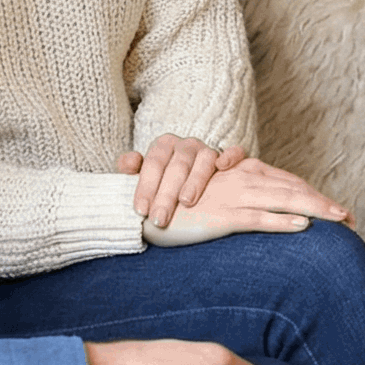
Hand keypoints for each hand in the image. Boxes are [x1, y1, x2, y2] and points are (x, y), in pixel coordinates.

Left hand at [117, 135, 247, 227]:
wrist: (189, 183)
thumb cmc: (165, 184)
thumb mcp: (146, 177)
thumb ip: (133, 170)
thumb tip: (128, 164)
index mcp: (164, 145)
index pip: (153, 163)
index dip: (145, 186)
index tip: (141, 210)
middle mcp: (187, 145)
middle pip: (176, 166)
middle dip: (166, 194)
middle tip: (159, 219)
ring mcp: (209, 150)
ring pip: (204, 159)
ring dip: (195, 179)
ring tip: (186, 202)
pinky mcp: (231, 157)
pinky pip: (235, 152)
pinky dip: (230, 156)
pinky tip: (223, 167)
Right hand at [141, 157, 353, 246]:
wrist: (141, 206)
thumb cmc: (174, 204)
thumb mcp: (208, 197)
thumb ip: (233, 196)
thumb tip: (259, 210)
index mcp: (239, 172)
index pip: (284, 182)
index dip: (311, 194)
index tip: (335, 210)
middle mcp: (241, 179)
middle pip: (291, 189)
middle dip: (323, 203)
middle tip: (350, 218)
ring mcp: (233, 196)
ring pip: (283, 200)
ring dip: (315, 209)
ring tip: (340, 219)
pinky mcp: (222, 216)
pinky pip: (258, 219)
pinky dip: (283, 222)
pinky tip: (303, 226)